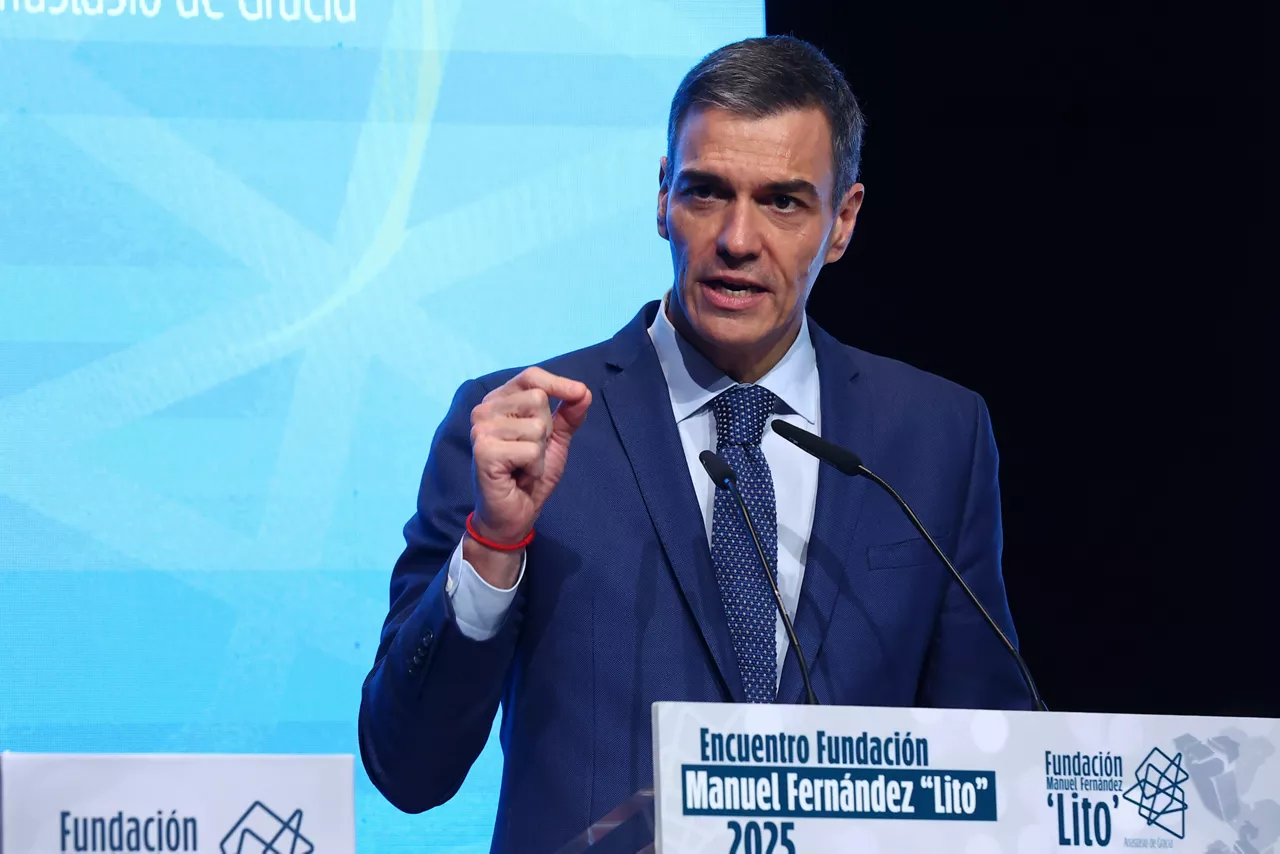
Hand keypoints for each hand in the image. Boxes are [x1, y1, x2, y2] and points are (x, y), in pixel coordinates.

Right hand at [464, 367, 591, 586]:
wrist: (512, 516)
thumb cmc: (529, 475)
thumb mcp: (555, 440)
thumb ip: (569, 415)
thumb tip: (583, 392)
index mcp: (498, 401)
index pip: (531, 376)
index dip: (558, 383)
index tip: (579, 393)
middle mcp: (484, 410)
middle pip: (538, 399)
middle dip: (546, 431)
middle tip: (530, 453)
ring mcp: (481, 430)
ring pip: (538, 426)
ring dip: (540, 453)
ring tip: (524, 466)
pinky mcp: (485, 451)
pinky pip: (531, 450)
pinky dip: (534, 467)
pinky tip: (519, 476)